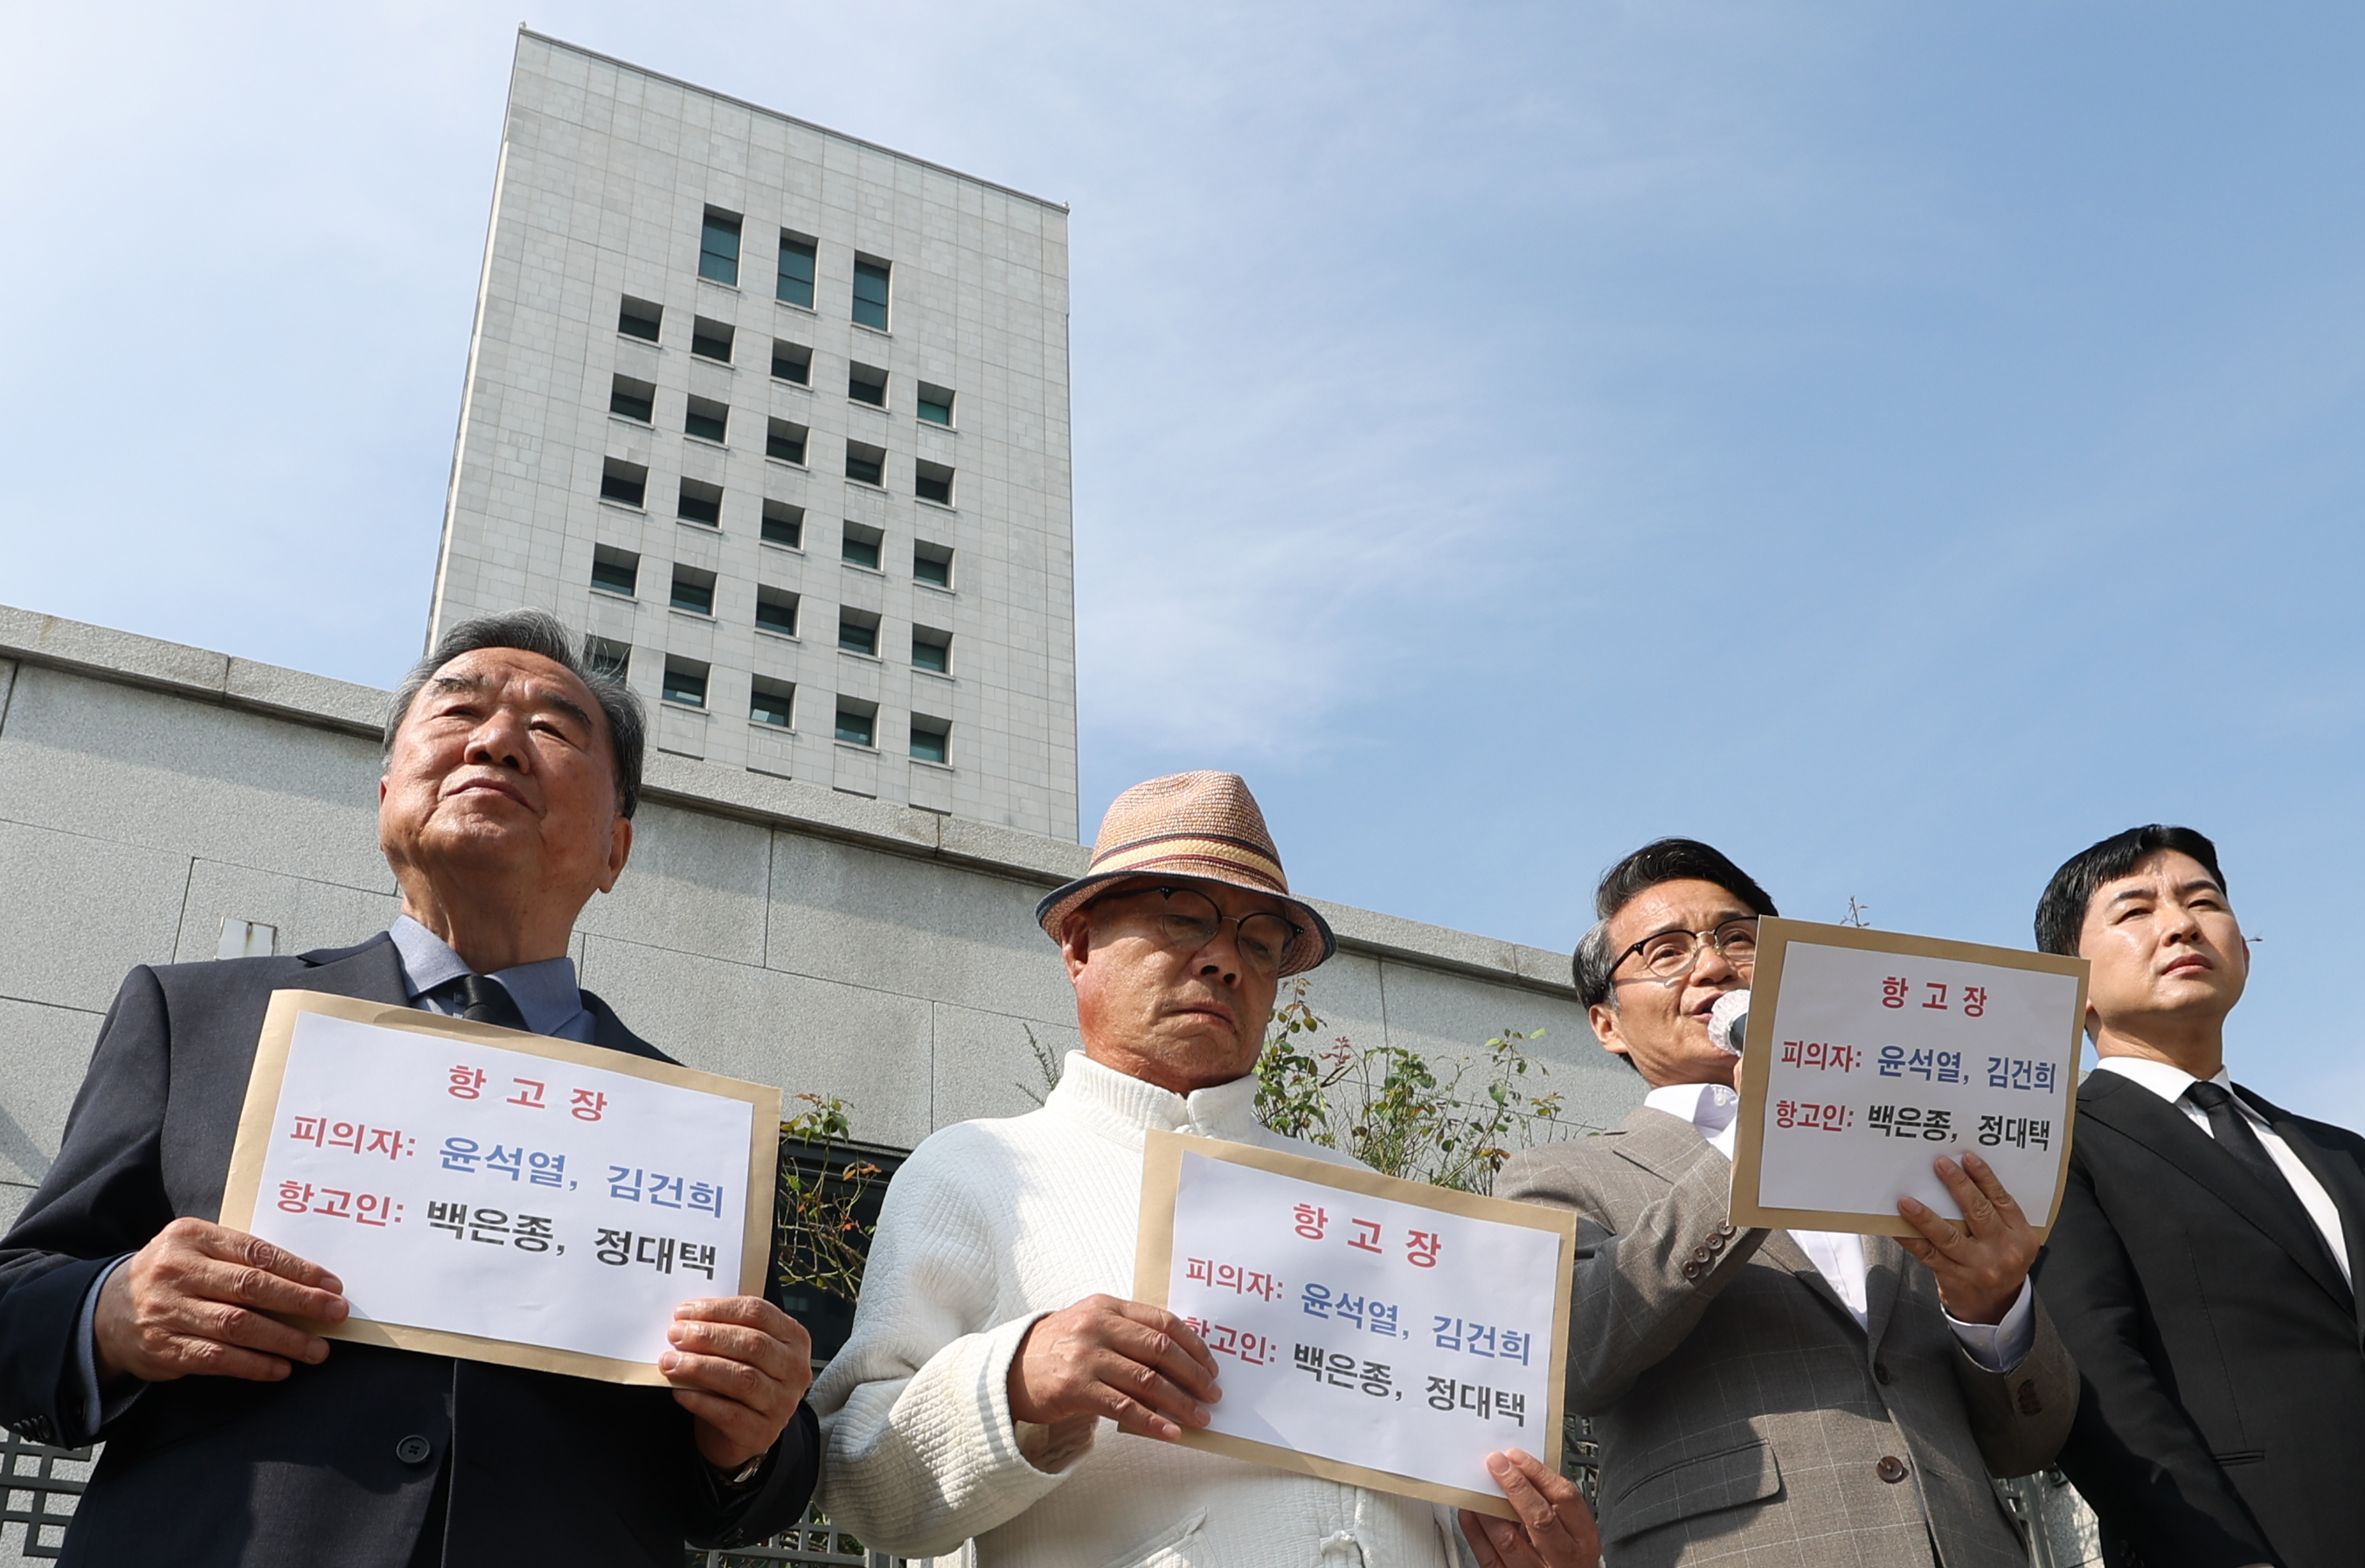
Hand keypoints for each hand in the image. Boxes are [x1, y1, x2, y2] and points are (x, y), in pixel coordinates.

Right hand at [93, 1217, 347, 1384]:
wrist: (106, 1309)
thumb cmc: (172, 1275)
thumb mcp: (198, 1249)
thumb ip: (240, 1257)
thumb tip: (307, 1279)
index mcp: (192, 1237)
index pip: (256, 1252)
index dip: (299, 1270)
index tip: (332, 1285)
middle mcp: (177, 1271)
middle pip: (251, 1287)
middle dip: (301, 1302)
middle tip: (335, 1314)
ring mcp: (168, 1311)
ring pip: (237, 1325)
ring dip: (284, 1340)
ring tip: (316, 1349)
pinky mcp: (163, 1348)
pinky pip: (217, 1358)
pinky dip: (253, 1365)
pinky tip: (280, 1368)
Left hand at [661, 1296, 812, 1470]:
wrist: (743, 1433)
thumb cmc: (741, 1382)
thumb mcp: (743, 1351)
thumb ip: (725, 1332)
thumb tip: (686, 1320)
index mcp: (794, 1339)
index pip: (759, 1313)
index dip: (719, 1309)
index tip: (685, 1312)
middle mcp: (794, 1370)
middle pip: (752, 1344)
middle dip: (708, 1336)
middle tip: (676, 1334)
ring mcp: (782, 1403)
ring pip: (742, 1378)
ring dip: (700, 1367)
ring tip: (671, 1362)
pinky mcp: (762, 1432)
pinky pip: (730, 1413)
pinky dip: (701, 1400)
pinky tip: (680, 1391)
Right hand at [1006, 1294, 1219, 1443]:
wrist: (1008, 1369)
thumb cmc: (1057, 1349)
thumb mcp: (1091, 1324)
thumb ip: (1128, 1331)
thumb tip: (1179, 1358)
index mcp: (1107, 1306)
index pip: (1162, 1321)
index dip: (1193, 1345)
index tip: (1210, 1365)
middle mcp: (1098, 1327)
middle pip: (1161, 1349)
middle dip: (1194, 1374)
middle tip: (1212, 1393)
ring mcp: (1086, 1357)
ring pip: (1147, 1380)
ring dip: (1180, 1402)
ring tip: (1199, 1417)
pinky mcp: (1076, 1388)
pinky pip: (1125, 1407)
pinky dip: (1153, 1422)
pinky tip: (1170, 1432)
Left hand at [1458, 1448, 1600, 1567]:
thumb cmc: (1567, 1557)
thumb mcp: (1574, 1531)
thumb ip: (1552, 1504)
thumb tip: (1520, 1471)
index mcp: (1583, 1539)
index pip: (1565, 1499)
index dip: (1539, 1473)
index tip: (1517, 1457)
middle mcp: (1563, 1557)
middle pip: (1539, 1517)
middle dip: (1515, 1486)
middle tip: (1496, 1464)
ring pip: (1508, 1539)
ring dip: (1489, 1509)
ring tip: (1478, 1487)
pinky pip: (1489, 1558)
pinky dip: (1476, 1533)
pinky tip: (1471, 1514)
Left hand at [1897, 1152, 2039, 1325]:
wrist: (1996, 1307)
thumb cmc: (2001, 1262)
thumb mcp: (2012, 1240)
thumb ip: (1997, 1214)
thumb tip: (1965, 1177)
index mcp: (2020, 1236)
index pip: (2002, 1200)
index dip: (1984, 1177)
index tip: (1967, 1157)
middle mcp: (2003, 1251)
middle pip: (1978, 1212)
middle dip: (1958, 1185)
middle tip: (1940, 1164)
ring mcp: (1978, 1266)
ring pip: (1948, 1236)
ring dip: (1925, 1216)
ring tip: (1907, 1201)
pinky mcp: (1955, 1277)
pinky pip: (1928, 1254)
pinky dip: (1910, 1238)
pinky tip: (1897, 1227)